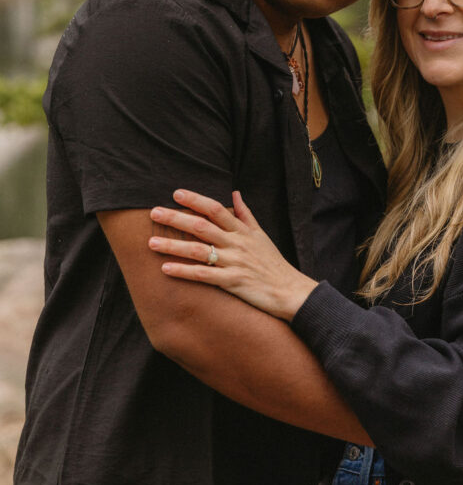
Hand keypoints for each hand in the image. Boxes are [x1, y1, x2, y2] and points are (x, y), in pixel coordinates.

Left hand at [148, 189, 318, 320]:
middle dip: (175, 218)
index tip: (175, 193)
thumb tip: (235, 193)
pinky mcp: (233, 282)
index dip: (195, 199)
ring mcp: (234, 262)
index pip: (215, 209)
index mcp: (242, 230)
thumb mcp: (261, 235)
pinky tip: (166, 269)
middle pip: (201, 226)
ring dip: (173, 246)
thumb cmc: (273, 263)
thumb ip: (246, 214)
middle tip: (153, 212)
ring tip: (150, 243)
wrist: (289, 291)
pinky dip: (184, 271)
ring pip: (198, 250)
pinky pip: (204, 275)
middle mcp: (236, 243)